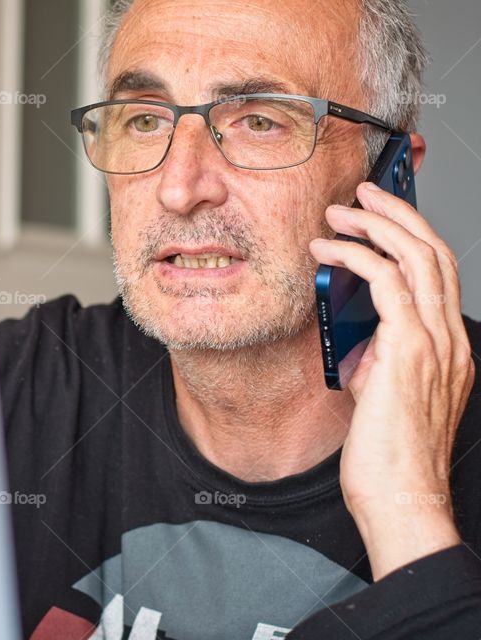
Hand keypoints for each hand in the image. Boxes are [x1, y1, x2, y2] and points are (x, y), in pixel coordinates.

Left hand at [308, 181, 474, 579]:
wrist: (401, 499)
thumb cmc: (388, 458)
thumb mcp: (386, 395)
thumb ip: (380, 359)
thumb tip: (357, 335)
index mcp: (450, 348)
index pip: (439, 273)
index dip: (411, 236)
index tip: (379, 216)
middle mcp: (450, 339)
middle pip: (435, 252)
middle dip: (397, 213)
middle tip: (362, 194)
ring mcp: (436, 343)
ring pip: (417, 257)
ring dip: (375, 224)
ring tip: (339, 211)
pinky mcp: (409, 351)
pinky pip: (386, 282)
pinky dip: (355, 255)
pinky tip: (327, 248)